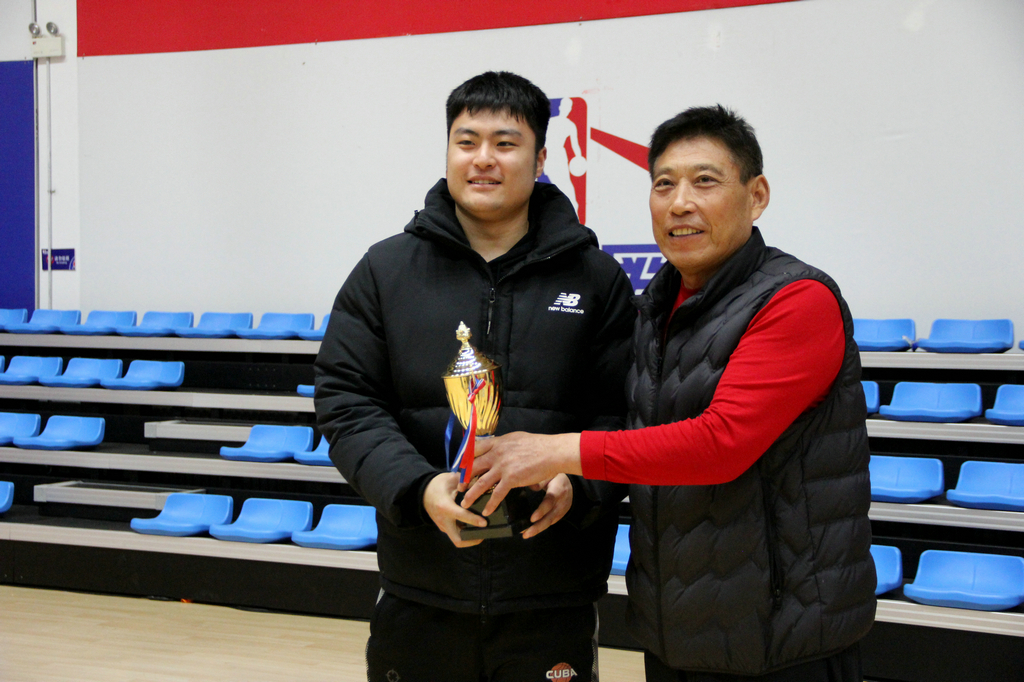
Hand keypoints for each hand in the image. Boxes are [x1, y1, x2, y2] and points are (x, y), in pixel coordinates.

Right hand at [423, 472, 486, 547]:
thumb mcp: (452, 479)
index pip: (461, 516)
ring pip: (458, 539)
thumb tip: (482, 486)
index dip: (474, 520)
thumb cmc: (439, 484)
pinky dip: (466, 532)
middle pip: (458, 540)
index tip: (485, 523)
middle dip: (472, 540)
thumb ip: (467, 483)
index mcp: (445, 507)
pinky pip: (456, 533)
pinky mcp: (444, 528)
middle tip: (484, 534)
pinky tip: (475, 526)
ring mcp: (443, 526)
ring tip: (483, 531)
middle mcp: (443, 520)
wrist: (423, 492)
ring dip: (470, 538)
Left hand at [460, 432, 581, 516]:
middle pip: (474, 467)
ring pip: (481, 483)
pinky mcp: (511, 478)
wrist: (552, 452)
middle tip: (460, 487)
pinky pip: (497, 494)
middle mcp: (497, 454)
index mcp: (498, 443)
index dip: (465, 458)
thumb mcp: (517, 438)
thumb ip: (504, 443)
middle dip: (464, 478)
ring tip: (465, 503)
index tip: (460, 466)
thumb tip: (497, 445)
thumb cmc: (538, 445)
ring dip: (471, 494)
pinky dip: (490, 504)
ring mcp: (503, 466)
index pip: (474, 449)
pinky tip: (487, 512)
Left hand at [521, 474, 572, 538]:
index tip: (532, 518)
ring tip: (525, 535)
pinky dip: (540, 528)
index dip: (541, 511)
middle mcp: (560, 504)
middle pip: (549, 518)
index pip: (549, 502)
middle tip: (525, 533)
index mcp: (557, 491)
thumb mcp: (550, 474)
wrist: (572, 486)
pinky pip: (549, 523)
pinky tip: (530, 531)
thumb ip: (540, 480)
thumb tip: (530, 486)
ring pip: (549, 523)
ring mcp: (560, 512)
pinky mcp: (559, 516)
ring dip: (537, 530)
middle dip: (537, 527)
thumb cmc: (557, 479)